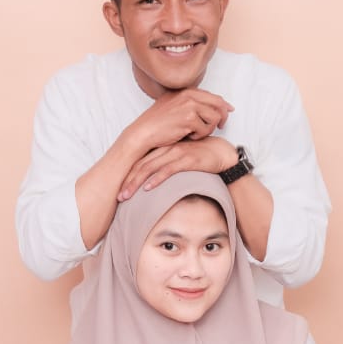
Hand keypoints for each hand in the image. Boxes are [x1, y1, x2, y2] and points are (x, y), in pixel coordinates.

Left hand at [118, 136, 236, 200]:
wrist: (223, 153)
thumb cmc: (202, 158)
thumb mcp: (181, 158)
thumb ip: (167, 164)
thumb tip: (153, 179)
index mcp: (164, 147)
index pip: (141, 161)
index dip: (128, 175)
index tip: (119, 189)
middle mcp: (168, 148)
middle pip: (142, 165)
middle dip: (128, 181)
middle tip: (119, 196)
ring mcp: (177, 153)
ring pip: (151, 168)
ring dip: (137, 183)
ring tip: (127, 196)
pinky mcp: (187, 159)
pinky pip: (168, 170)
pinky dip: (156, 179)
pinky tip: (147, 188)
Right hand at [128, 89, 233, 155]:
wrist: (143, 132)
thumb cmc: (157, 123)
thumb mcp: (172, 105)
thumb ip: (190, 103)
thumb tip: (210, 106)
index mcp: (186, 91)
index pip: (212, 96)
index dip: (223, 105)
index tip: (229, 110)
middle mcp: (188, 95)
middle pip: (218, 104)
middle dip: (223, 116)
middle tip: (221, 126)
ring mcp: (189, 106)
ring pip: (214, 117)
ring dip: (208, 129)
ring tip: (195, 133)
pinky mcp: (189, 119)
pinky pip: (205, 129)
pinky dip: (199, 136)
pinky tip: (188, 136)